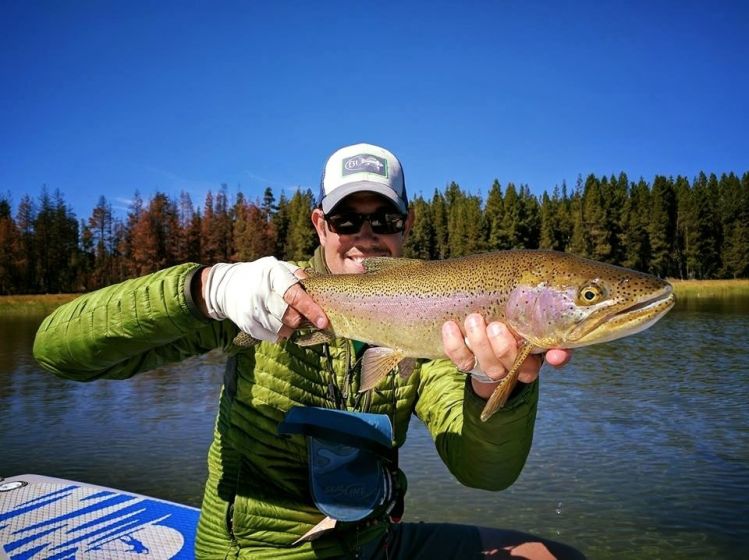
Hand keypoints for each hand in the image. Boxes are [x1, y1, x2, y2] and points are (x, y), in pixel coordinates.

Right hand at [201, 257, 328, 341]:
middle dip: (301, 320)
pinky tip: (275, 322)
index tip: (323, 322)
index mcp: (273, 275)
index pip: (294, 295)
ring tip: (289, 318)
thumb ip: (299, 276)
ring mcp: (252, 310)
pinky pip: (272, 337)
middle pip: (289, 316)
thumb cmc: (262, 276)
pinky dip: (279, 333)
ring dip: (291, 328)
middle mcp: (261, 292)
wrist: (227, 286)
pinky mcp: (246, 324)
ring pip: (282, 329)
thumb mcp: (278, 267)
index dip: (310, 310)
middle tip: (303, 317)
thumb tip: (318, 290)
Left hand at [441, 313, 571, 398]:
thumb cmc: (511, 325)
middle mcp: (511, 367)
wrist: (482, 339)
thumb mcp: (528, 324)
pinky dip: (453, 343)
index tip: (554, 355)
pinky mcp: (467, 363)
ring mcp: (488, 367)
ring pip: (485, 365)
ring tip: (474, 319)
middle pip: (509, 366)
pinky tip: (451, 326)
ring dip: (478, 342)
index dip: (555, 359)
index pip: (549, 360)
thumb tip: (558, 346)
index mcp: (532, 358)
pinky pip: (459, 359)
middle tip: (496, 326)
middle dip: (503, 348)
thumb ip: (546, 328)